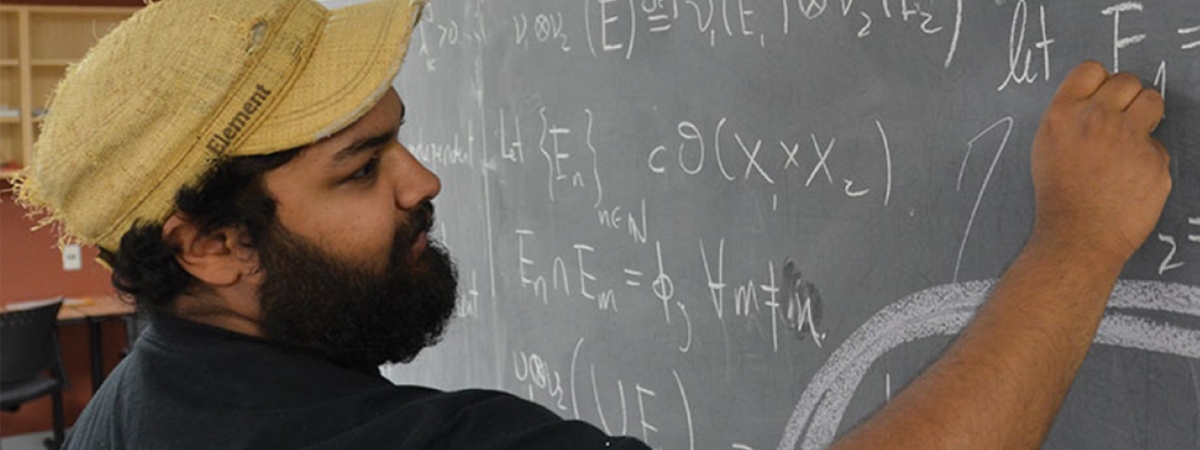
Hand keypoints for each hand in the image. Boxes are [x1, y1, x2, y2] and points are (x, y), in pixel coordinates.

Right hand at [1029, 61, 1170, 266]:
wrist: (1078, 237)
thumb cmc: (1059, 197)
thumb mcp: (1047, 148)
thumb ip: (1071, 119)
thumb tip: (1096, 101)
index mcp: (1063, 114)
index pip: (1091, 69)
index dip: (1100, 82)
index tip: (1102, 97)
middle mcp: (1096, 119)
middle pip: (1127, 80)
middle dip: (1127, 98)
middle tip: (1119, 122)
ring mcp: (1129, 138)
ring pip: (1152, 101)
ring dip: (1145, 116)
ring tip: (1131, 141)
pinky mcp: (1155, 160)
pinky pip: (1158, 147)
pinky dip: (1148, 161)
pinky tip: (1130, 179)